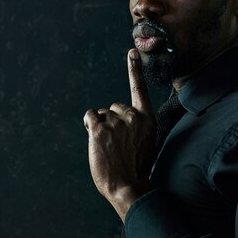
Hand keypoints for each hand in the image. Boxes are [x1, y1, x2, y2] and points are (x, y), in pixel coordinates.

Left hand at [83, 48, 154, 220]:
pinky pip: (90, 117)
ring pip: (101, 115)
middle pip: (114, 107)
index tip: (132, 51)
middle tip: (116, 144)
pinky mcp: (100, 129)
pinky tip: (97, 141)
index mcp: (147, 120)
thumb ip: (134, 126)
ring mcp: (116, 122)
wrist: (128, 186)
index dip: (135, 70)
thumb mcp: (143, 143)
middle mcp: (133, 117)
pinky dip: (90, 126)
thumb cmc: (135, 168)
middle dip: (111, 121)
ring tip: (109, 148)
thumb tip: (112, 118)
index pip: (140, 90)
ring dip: (100, 128)